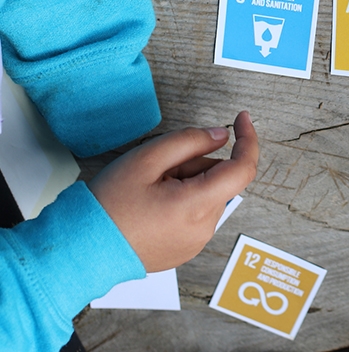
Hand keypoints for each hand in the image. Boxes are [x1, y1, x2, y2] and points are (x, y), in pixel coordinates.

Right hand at [89, 111, 258, 272]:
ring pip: (207, 194)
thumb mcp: (146, 159)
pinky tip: (152, 206)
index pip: (243, 169)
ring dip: (187, 183)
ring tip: (150, 191)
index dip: (247, 139)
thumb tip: (221, 136)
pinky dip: (182, 201)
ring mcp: (196, 242)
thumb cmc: (108, 205)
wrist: (80, 250)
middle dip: (194, 165)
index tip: (241, 119)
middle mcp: (204, 229)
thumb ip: (189, 141)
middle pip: (218, 179)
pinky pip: (197, 213)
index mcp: (197, 206)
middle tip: (158, 171)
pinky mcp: (186, 248)